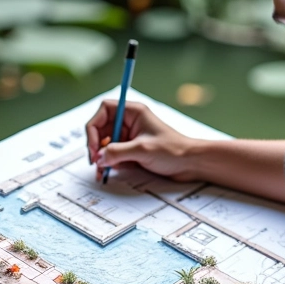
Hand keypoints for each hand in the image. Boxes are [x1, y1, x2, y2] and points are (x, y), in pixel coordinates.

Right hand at [86, 100, 200, 181]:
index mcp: (133, 112)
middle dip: (96, 145)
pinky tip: (108, 172)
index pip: (104, 110)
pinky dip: (108, 164)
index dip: (95, 127)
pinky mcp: (131, 151)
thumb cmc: (174, 150)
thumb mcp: (142, 150)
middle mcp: (129, 122)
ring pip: (105, 144)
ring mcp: (130, 137)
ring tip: (101, 171)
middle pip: (101, 128)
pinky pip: (113, 155)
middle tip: (95, 161)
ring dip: (101, 157)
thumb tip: (99, 158)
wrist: (190, 164)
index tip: (94, 145)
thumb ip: (117, 152)